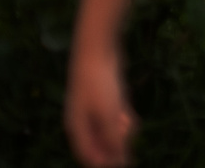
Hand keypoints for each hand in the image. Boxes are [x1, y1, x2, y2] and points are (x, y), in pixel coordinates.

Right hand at [67, 43, 135, 166]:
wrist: (98, 49)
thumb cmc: (99, 83)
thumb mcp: (108, 114)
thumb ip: (113, 139)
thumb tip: (119, 163)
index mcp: (77, 128)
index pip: (89, 155)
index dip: (105, 161)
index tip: (123, 159)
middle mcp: (83, 121)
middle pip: (102, 144)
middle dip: (116, 143)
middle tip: (126, 128)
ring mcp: (94, 109)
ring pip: (112, 130)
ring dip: (122, 130)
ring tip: (127, 119)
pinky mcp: (106, 98)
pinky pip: (116, 116)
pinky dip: (124, 117)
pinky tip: (127, 113)